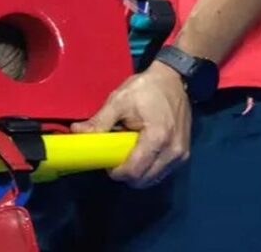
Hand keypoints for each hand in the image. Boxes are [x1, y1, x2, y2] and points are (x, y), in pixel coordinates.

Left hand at [72, 62, 191, 187]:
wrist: (173, 80)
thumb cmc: (145, 88)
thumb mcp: (119, 101)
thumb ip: (99, 121)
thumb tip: (77, 132)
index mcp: (157, 138)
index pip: (133, 171)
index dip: (116, 172)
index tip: (106, 161)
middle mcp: (173, 151)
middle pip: (143, 180)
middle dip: (125, 174)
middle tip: (115, 157)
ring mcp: (181, 155)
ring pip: (153, 179)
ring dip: (138, 173)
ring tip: (128, 153)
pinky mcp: (184, 155)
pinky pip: (162, 172)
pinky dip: (149, 168)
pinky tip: (141, 152)